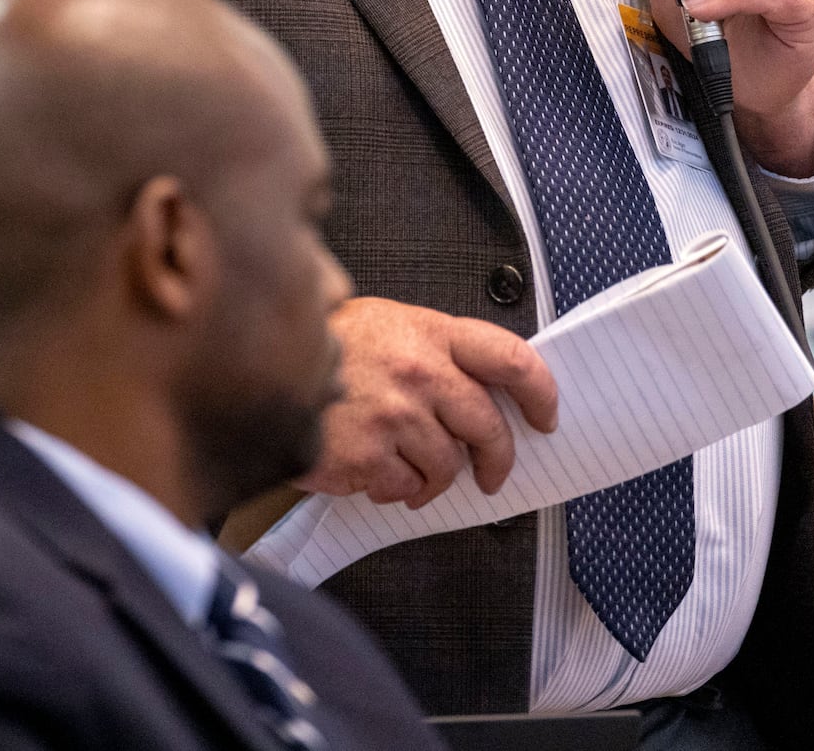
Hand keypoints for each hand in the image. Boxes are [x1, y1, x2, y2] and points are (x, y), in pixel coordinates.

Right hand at [297, 297, 557, 508]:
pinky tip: (378, 470)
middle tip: (491, 471)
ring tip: (411, 465)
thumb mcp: (389, 325)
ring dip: (436, 476)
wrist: (267, 363)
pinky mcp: (369, 456)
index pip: (510, 359)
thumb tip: (485, 394)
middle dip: (497, 458)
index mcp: (430, 333)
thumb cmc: (331, 347)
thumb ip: (437, 352)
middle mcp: (420, 372)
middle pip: (488, 425)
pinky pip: (406, 488)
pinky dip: (398, 488)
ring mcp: (395, 415)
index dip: (540, 392)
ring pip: (448, 466)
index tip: (546, 416)